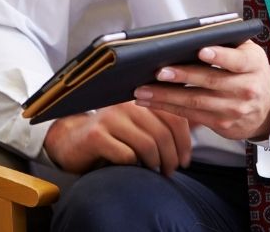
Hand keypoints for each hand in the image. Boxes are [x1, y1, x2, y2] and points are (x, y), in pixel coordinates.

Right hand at [42, 101, 191, 175]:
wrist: (71, 140)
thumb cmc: (111, 135)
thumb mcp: (137, 124)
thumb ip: (162, 120)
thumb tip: (198, 122)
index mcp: (138, 98)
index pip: (173, 116)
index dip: (185, 141)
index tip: (186, 160)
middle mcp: (124, 104)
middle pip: (162, 133)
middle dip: (172, 157)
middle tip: (171, 171)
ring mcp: (109, 118)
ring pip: (147, 145)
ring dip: (156, 164)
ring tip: (156, 171)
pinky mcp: (97, 136)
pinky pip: (127, 155)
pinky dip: (135, 165)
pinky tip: (133, 168)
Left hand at [133, 40, 269, 140]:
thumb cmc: (249, 71)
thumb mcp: (248, 53)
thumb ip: (226, 42)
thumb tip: (190, 34)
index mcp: (253, 65)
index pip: (237, 60)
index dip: (219, 56)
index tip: (201, 50)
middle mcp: (246, 88)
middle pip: (211, 82)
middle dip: (182, 77)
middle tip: (158, 72)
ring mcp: (235, 109)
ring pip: (196, 102)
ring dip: (166, 96)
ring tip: (143, 89)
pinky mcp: (223, 124)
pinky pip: (191, 115)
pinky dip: (168, 108)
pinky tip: (150, 101)